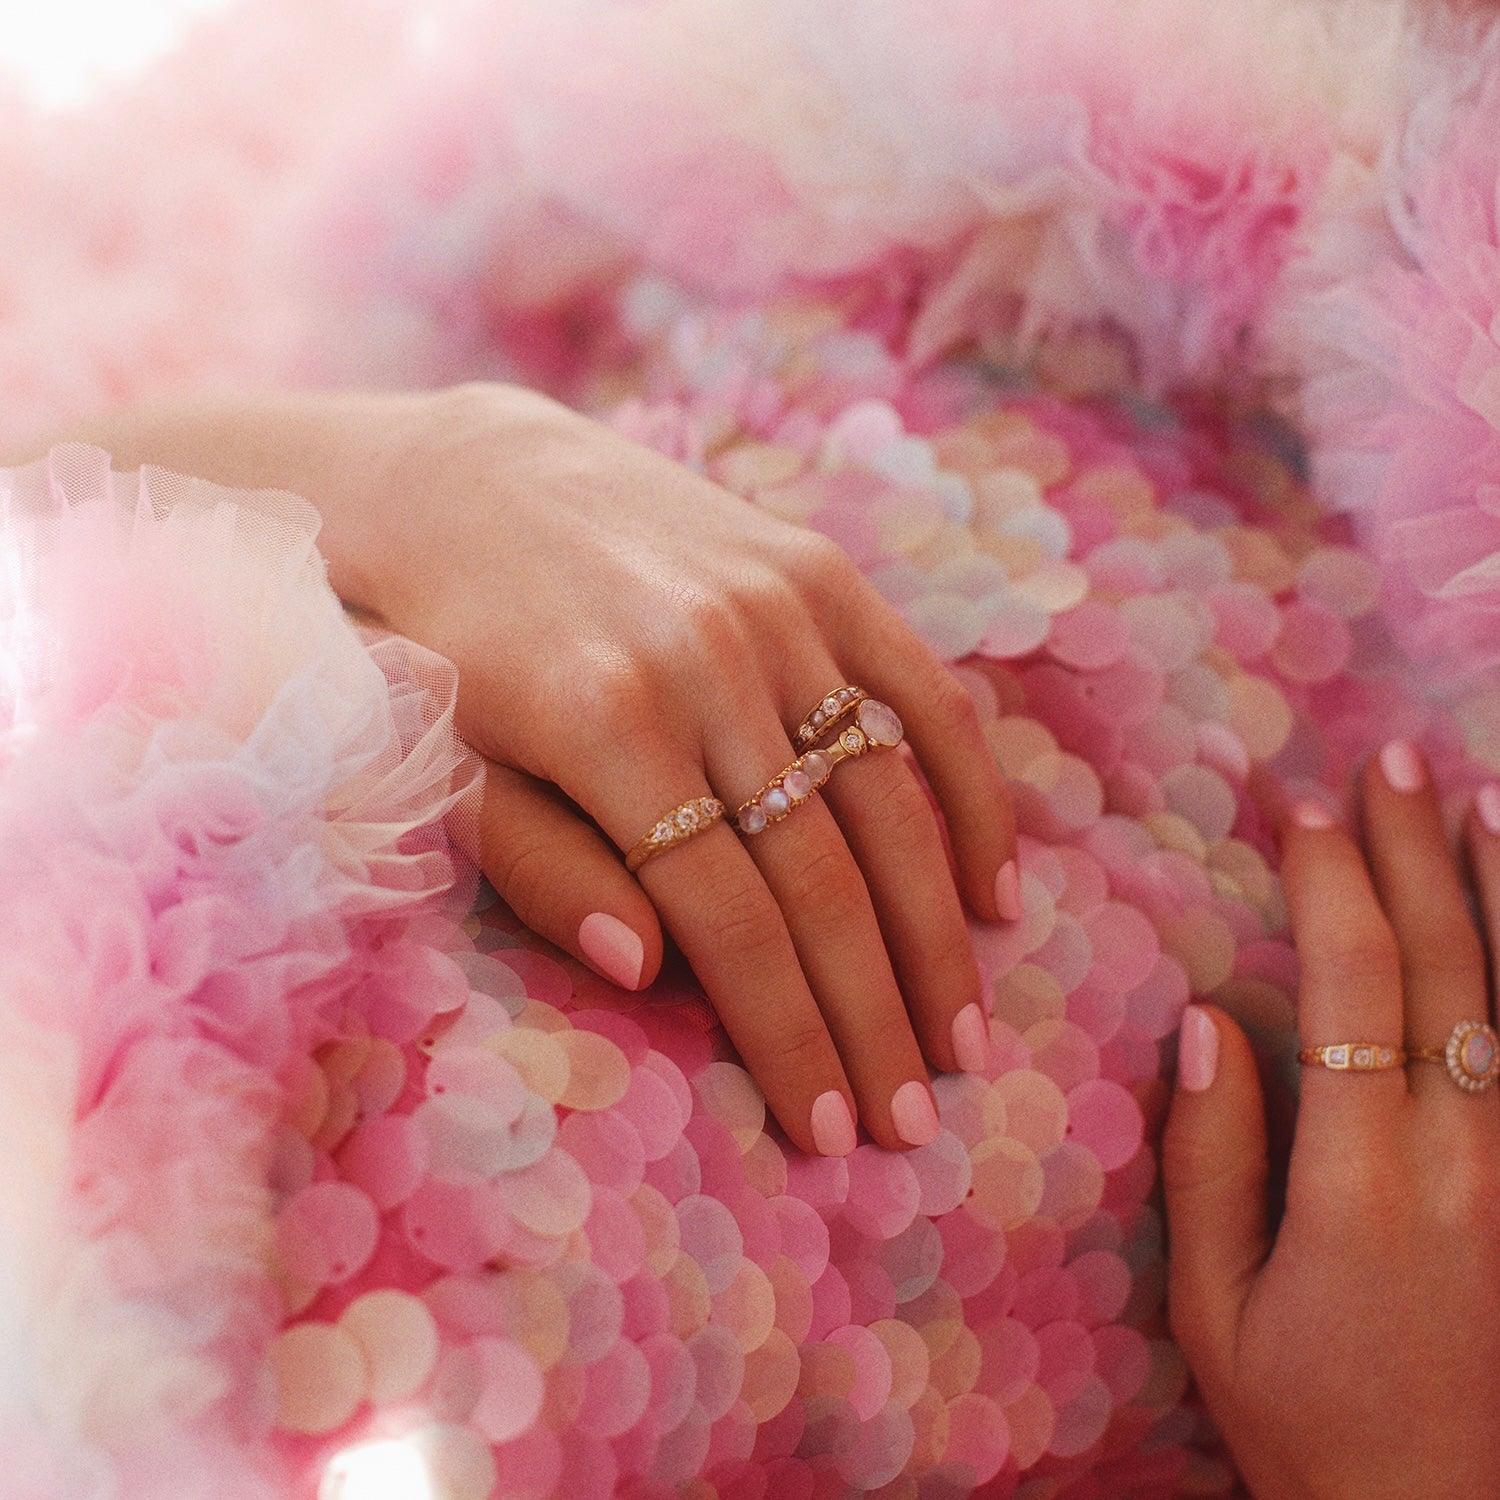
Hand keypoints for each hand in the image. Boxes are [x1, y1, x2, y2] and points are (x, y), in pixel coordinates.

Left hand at [56, 384, 1018, 1156]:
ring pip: (889, 799)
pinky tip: (994, 888)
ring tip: (958, 1034)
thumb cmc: (436, 651)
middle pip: (824, 877)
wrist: (455, 484)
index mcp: (607, 726)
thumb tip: (653, 972)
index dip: (791, 1037)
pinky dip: (971, 794)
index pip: (731, 922)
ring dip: (933, 932)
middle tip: (915, 1118)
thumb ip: (546, 870)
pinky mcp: (816, 569)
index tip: (832, 1130)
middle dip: (875, 1015)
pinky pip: (921, 693)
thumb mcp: (446, 770)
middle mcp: (709, 663)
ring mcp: (776, 608)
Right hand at [1162, 744, 1499, 1498]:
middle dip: (1409, 850)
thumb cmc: (1307, 1420)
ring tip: (1471, 796)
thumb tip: (1208, 1021)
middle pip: (1443, 970)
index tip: (1299, 806)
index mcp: (1361, 1185)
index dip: (1328, 880)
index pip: (1350, 985)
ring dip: (1494, 889)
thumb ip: (1210, 1161)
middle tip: (1384, 760)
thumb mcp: (1213, 1310)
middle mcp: (1465, 1166)